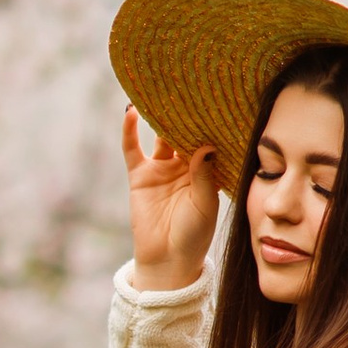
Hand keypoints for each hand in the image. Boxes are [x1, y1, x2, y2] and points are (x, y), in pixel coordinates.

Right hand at [124, 104, 220, 289]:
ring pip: (161, 136)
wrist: (167, 260)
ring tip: (161, 92)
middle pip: (184, 133)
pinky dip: (130, 130)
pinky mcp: (140, 174)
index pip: (208, 140)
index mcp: (206, 171)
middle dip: (187, 113)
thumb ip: (204, 175)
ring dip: (161, 116)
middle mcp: (184, 166)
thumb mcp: (204, 204)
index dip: (211, 123)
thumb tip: (205, 146)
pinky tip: (130, 111)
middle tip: (190, 86)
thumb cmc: (193, 235)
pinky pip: (133, 148)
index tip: (217, 100)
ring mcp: (161, 168)